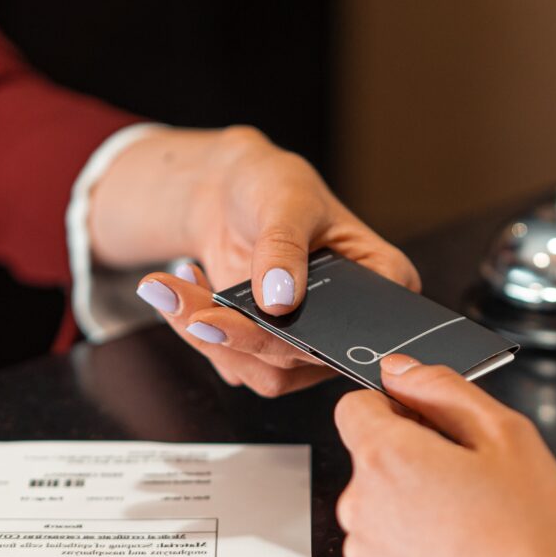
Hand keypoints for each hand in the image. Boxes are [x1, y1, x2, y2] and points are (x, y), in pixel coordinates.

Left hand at [88, 125, 419, 396]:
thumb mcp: (286, 200)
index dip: (312, 335)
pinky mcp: (267, 349)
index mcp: (383, 280)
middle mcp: (350, 322)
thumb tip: (280, 301)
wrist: (229, 192)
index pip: (360, 327)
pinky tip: (182, 289)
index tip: (263, 317)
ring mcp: (308, 340)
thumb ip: (284, 248)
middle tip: (195, 312)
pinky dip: (198, 332)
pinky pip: (234, 362)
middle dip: (241, 335)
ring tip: (172, 289)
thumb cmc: (274, 184)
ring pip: (265, 372)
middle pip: (303, 356)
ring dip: (210, 340)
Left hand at [334, 355, 555, 556]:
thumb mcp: (505, 434)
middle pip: (371, 460)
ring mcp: (365, 555)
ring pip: (378, 508)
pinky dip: (413, 552)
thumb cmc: (533, 535)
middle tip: (470, 482)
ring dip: (410, 507)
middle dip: (411, 460)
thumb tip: (400, 369)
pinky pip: (386, 554)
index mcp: (386, 457)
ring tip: (469, 527)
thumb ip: (442, 388)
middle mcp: (361, 505)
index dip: (394, 407)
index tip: (428, 424)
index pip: (355, 406)